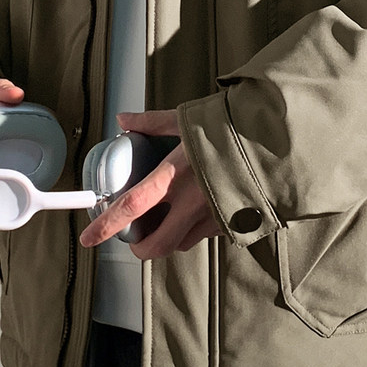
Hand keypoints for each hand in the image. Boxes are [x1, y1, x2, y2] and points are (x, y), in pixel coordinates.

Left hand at [78, 108, 221, 258]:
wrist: (276, 140)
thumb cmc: (230, 126)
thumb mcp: (186, 120)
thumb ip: (151, 123)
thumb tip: (124, 119)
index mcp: (175, 174)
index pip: (132, 206)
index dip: (106, 226)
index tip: (89, 238)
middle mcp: (191, 201)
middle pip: (155, 244)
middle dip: (140, 248)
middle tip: (135, 240)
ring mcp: (213, 215)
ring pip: (180, 244)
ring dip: (168, 239)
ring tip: (168, 219)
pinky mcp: (233, 222)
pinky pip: (204, 235)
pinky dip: (194, 229)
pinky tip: (198, 210)